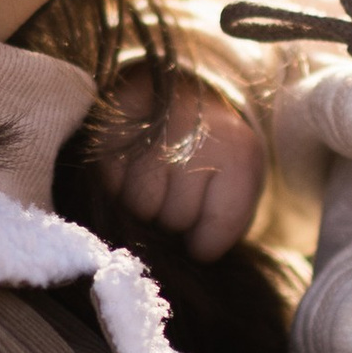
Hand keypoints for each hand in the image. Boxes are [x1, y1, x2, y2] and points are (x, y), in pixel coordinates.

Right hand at [88, 74, 266, 262]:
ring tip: (158, 182)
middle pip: (174, 220)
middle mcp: (197, 136)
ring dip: (145, 206)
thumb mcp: (241, 188)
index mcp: (239, 154)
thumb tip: (191, 255)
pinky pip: (110, 185)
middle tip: (178, 196)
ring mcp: (152, 128)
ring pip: (139, 207)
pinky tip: (135, 168)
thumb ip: (224, 225)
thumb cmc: (216, 158)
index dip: (204, 244)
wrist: (185, 97)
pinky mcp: (115, 124)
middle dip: (175, 220)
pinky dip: (119, 186)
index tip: (202, 235)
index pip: (216, 230)